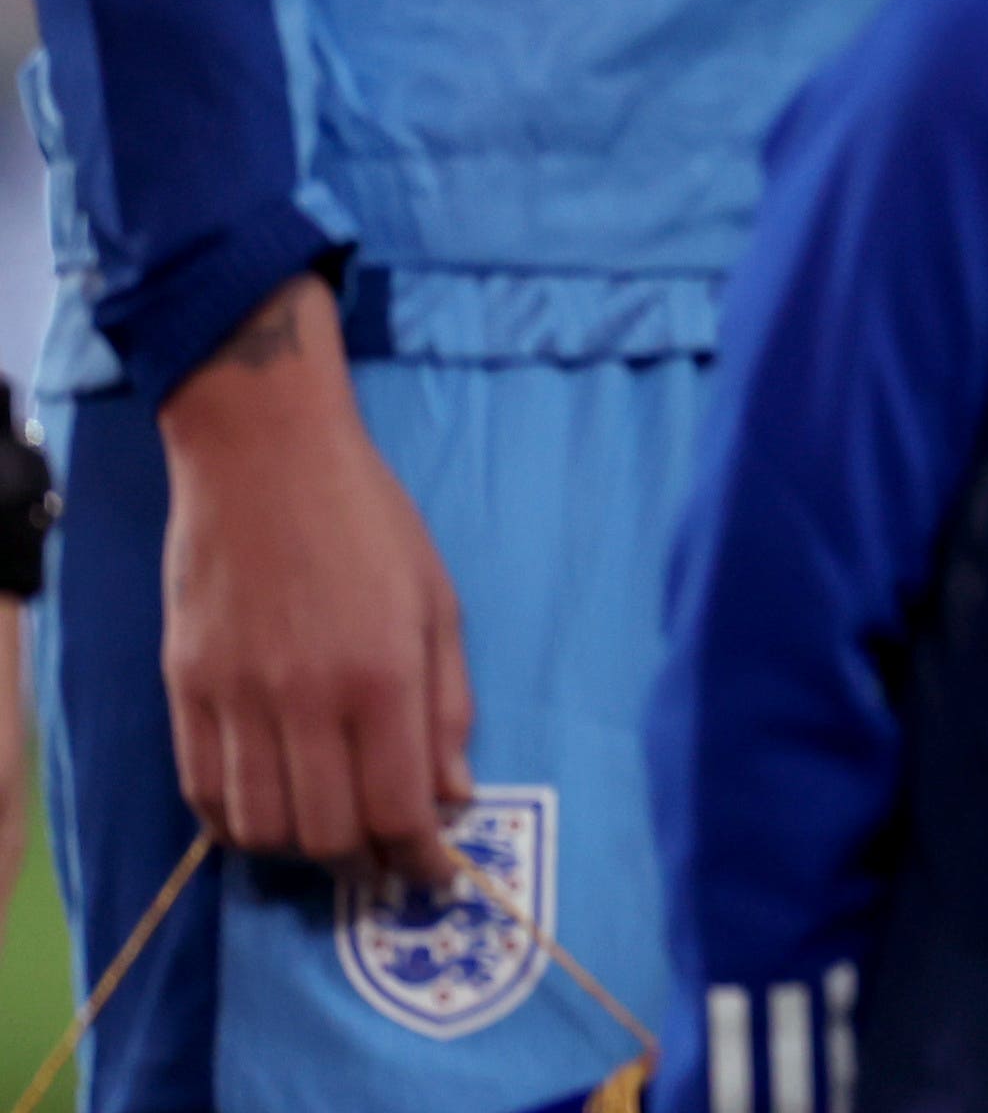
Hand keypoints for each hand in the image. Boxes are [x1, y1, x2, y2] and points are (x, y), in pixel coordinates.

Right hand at [156, 272, 465, 887]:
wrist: (265, 461)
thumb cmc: (369, 522)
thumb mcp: (438, 602)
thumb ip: (448, 705)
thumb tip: (454, 795)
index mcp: (382, 676)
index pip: (398, 810)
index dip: (420, 859)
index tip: (434, 872)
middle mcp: (306, 698)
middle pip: (327, 833)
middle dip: (363, 860)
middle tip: (383, 851)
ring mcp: (237, 697)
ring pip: (259, 828)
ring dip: (298, 848)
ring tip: (327, 830)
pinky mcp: (187, 688)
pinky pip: (201, 791)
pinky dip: (234, 821)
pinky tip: (266, 808)